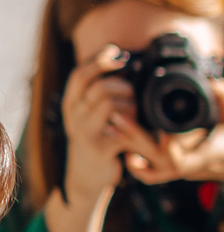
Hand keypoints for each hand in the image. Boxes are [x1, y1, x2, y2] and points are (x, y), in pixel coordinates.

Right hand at [55, 45, 140, 210]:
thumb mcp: (90, 115)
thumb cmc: (96, 141)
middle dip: (125, 88)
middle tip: (134, 98)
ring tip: (136, 118)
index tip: (119, 53)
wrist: (86, 178)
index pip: (80, 74)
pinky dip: (140, 132)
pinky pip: (124, 131)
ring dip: (132, 108)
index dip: (99, 60)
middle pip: (101, 87)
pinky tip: (143, 136)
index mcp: (72, 103)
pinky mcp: (100, 148)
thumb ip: (101, 94)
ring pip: (112, 105)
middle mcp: (74, 115)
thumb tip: (125, 64)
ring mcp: (85, 131)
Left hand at [119, 75, 223, 189]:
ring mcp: (181, 170)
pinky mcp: (175, 170)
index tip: (164, 136)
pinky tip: (126, 151)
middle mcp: (191, 165)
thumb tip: (211, 80)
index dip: (172, 150)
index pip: (184, 161)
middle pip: (157, 159)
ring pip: (149, 165)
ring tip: (113, 125)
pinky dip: (137, 166)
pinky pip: (151, 174)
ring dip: (130, 146)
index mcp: (208, 155)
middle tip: (117, 116)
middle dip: (135, 137)